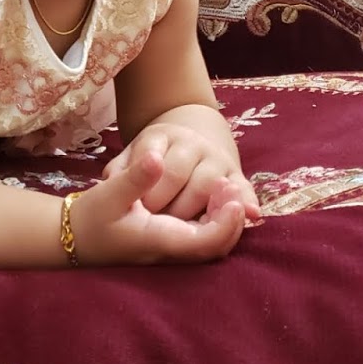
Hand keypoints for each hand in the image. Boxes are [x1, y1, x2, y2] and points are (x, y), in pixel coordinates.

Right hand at [68, 146, 245, 265]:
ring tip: (224, 188)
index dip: (225, 221)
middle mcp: (169, 251)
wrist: (74, 237)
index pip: (206, 241)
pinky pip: (201, 238)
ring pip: (212, 244)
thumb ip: (135, 178)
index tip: (229, 192)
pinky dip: (213, 220)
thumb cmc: (90, 217)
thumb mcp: (108, 193)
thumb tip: (157, 159)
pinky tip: (210, 197)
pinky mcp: (169, 243)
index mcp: (159, 241)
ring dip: (224, 219)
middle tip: (230, 186)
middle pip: (217, 247)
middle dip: (232, 220)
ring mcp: (171, 250)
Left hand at [103, 122, 260, 221]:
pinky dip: (248, 200)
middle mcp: (192, 143)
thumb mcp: (127, 160)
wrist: (180, 144)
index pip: (158, 164)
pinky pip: (244, 187)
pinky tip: (250, 214)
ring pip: (213, 184)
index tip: (141, 210)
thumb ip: (121, 172)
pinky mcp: (234, 174)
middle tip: (158, 224)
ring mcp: (215, 157)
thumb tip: (112, 179)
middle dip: (170, 205)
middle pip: (184, 175)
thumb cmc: (144, 162)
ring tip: (182, 228)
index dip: (150, 191)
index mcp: (161, 135)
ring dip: (200, 210)